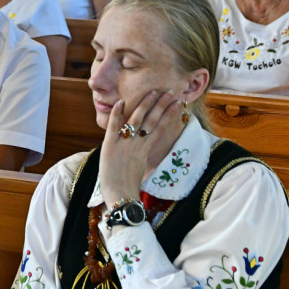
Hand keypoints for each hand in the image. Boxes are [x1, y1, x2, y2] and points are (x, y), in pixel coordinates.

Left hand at [99, 90, 182, 209]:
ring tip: (153, 92)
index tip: (178, 103)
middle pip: (152, 121)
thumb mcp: (139, 166)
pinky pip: (114, 127)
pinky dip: (117, 114)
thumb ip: (141, 152)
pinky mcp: (110, 146)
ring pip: (136, 120)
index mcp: (145, 150)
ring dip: (145, 105)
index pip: (161, 127)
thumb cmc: (128, 185)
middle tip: (171, 92)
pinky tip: (121, 102)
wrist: (120, 197)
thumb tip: (145, 143)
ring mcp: (124, 144)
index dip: (169, 114)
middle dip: (162, 105)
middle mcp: (137, 145)